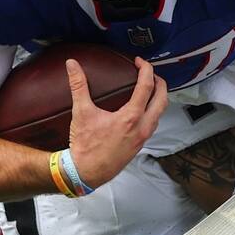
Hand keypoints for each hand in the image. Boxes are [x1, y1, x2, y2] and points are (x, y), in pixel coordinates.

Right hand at [67, 57, 166, 188]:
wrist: (86, 172)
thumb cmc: (85, 146)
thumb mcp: (81, 113)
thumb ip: (78, 86)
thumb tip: (72, 65)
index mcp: (131, 117)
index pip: (147, 86)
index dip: (146, 70)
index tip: (139, 62)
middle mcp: (142, 127)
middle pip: (162, 99)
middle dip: (160, 82)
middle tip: (150, 73)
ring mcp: (143, 137)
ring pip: (160, 113)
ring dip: (158, 98)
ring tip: (150, 88)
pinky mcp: (140, 145)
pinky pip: (153, 124)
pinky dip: (153, 112)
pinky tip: (142, 110)